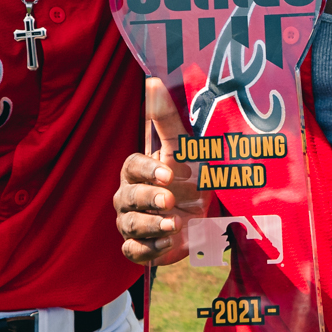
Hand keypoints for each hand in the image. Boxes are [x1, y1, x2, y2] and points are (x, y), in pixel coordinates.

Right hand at [114, 78, 206, 266]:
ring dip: (151, 226)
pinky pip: (132, 252)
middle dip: (148, 200)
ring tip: (174, 225)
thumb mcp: (184, 147)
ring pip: (129, 225)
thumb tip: (152, 79)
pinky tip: (169, 242)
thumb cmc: (190, 177)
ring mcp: (132, 222)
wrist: (204, 217)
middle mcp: (129, 196)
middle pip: (127, 197)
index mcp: (138, 170)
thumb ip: (166, 118)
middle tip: (170, 201)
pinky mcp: (140, 247)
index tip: (168, 173)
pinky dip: (148, 249)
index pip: (132, 167)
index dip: (148, 171)